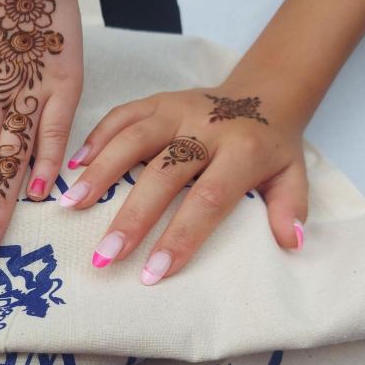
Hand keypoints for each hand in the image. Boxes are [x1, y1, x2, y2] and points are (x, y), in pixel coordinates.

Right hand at [60, 88, 308, 284]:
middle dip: (132, 216)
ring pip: (134, 138)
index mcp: (243, 151)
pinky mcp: (157, 100)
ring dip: (101, 172)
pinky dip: (96, 138)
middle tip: (105, 255)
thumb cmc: (272, 146)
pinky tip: (74, 166)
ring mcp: (178, 109)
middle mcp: (207, 127)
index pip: (207, 198)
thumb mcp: (292, 176)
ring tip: (71, 205)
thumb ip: (289, 207)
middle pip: (163, 173)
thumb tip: (288, 244)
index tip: (153, 272)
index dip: (180, 236)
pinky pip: (122, 114)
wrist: (263, 92)